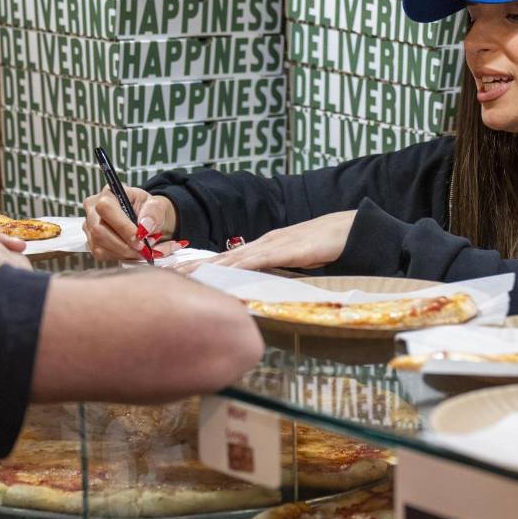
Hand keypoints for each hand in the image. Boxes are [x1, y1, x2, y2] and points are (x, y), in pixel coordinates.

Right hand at [83, 187, 182, 261]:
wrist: (145, 219)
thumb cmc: (146, 209)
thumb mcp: (155, 205)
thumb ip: (153, 214)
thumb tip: (145, 227)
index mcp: (108, 193)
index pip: (106, 208)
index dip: (122, 226)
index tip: (140, 239)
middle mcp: (94, 208)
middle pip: (99, 230)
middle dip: (124, 245)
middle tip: (144, 249)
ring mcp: (89, 226)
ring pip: (100, 246)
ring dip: (124, 253)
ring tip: (142, 250)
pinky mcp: (92, 242)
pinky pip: (102, 254)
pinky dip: (120, 257)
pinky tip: (132, 252)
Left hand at [174, 211, 355, 273]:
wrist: (350, 229)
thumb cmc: (325, 245)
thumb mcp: (294, 262)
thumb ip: (277, 272)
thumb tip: (260, 289)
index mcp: (263, 247)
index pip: (226, 258)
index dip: (201, 266)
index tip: (178, 274)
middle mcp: (262, 243)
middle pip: (222, 257)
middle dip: (193, 266)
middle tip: (166, 275)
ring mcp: (273, 244)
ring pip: (233, 258)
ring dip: (208, 267)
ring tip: (184, 277)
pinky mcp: (287, 249)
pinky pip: (258, 261)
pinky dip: (238, 268)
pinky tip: (224, 275)